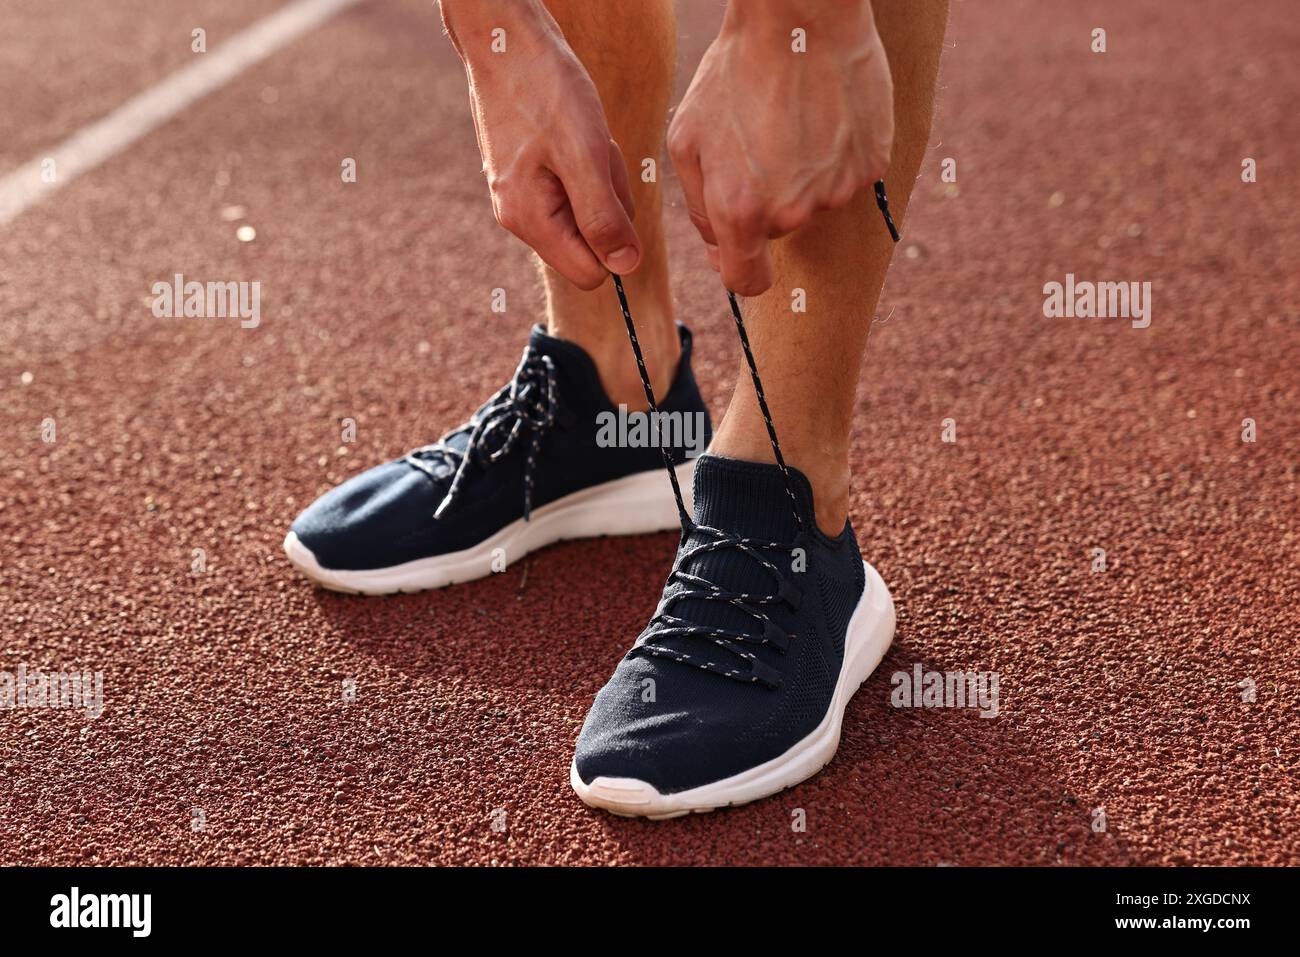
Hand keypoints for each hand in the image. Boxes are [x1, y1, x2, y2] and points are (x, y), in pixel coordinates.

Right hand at [442, 0, 639, 288]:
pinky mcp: (528, 175)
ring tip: (582, 134)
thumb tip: (625, 267)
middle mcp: (520, 217)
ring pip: (586, 209)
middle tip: (595, 153)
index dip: (615, 241)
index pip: (591, 273)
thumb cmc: (545, 88)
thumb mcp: (586, 154)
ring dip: (600, 175)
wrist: (506, 38)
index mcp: (530, 220)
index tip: (612, 191)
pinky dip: (587, 159)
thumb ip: (604, 217)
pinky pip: (575, 184)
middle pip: (591, 240)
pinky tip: (573, 129)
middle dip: (608, 202)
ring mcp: (521, 196)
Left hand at [667, 1, 893, 295]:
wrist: (800, 17)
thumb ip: (700, 207)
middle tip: (758, 143)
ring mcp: (836, 190)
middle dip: (762, 202)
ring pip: (811, 203)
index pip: (746, 282)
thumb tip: (720, 247)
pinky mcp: (870, 166)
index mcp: (741, 211)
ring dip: (799, 175)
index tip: (735, 249)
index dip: (737, 267)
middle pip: (775, 232)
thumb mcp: (687, 140)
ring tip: (790, 121)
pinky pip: (845, 177)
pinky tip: (821, 116)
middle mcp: (792, 211)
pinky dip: (833, 156)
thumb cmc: (733, 73)